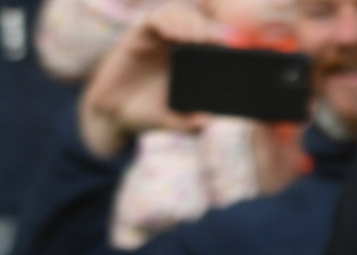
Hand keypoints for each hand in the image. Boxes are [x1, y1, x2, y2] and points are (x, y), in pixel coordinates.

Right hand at [79, 1, 218, 158]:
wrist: (113, 113)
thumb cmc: (146, 114)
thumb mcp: (171, 122)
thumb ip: (189, 123)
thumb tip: (208, 120)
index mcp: (187, 64)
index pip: (206, 40)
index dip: (218, 38)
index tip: (229, 47)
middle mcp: (172, 48)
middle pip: (194, 23)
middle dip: (205, 27)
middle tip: (212, 40)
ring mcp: (155, 41)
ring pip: (175, 16)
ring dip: (188, 23)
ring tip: (195, 38)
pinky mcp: (137, 38)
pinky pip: (153, 21)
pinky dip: (165, 23)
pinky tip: (174, 35)